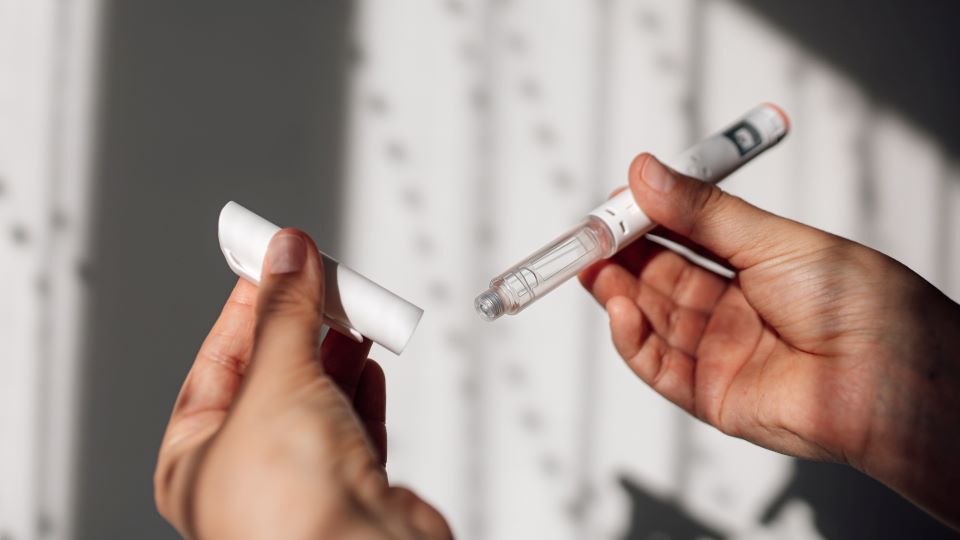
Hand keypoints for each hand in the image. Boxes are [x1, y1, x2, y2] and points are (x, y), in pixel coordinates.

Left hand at [155, 229, 450, 539]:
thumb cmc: (290, 513)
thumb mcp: (274, 383)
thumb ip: (284, 315)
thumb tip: (285, 256)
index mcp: (197, 458)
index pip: (217, 361)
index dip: (247, 306)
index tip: (272, 261)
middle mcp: (248, 471)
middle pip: (272, 375)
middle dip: (300, 325)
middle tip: (321, 280)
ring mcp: (304, 479)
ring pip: (318, 396)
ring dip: (336, 351)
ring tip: (352, 312)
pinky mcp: (354, 485)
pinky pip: (354, 424)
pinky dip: (362, 388)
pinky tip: (366, 361)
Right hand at [579, 154, 959, 527]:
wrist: (890, 378)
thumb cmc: (854, 302)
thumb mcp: (771, 240)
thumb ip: (701, 212)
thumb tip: (646, 172)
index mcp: (755, 265)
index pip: (685, 238)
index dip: (647, 220)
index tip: (614, 202)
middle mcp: (735, 308)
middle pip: (660, 279)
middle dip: (621, 257)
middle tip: (588, 236)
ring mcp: (721, 352)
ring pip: (653, 320)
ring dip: (618, 294)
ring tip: (593, 268)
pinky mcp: (711, 395)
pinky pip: (659, 366)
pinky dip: (631, 339)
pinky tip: (617, 310)